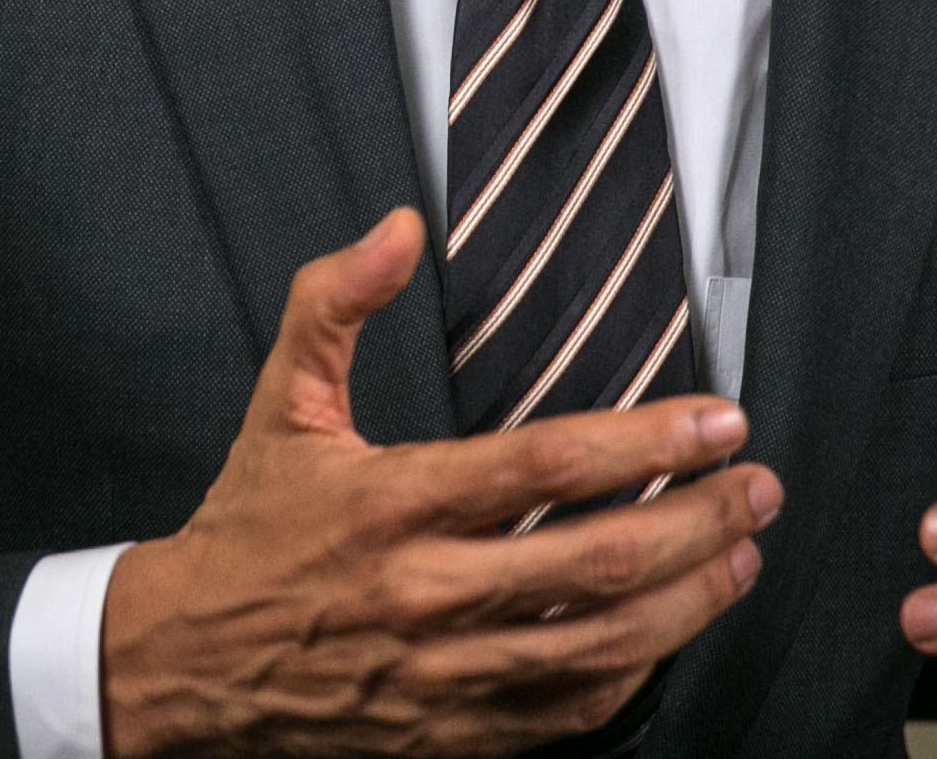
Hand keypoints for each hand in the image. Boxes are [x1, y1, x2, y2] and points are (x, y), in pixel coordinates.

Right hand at [100, 207, 780, 757]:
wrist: (179, 666)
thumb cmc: (245, 532)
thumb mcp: (279, 403)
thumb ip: (335, 301)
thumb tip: (399, 228)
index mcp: (390, 501)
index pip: (546, 464)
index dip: (647, 443)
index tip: (718, 422)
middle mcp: (423, 592)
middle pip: (595, 561)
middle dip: (698, 521)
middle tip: (758, 487)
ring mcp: (441, 673)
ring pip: (598, 646)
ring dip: (687, 601)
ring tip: (742, 556)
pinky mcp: (448, 733)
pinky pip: (564, 712)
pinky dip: (630, 674)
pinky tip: (670, 633)